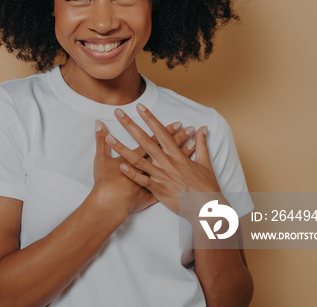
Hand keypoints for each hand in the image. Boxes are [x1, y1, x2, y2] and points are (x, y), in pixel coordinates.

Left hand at [106, 104, 221, 216]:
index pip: (161, 132)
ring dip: (122, 148)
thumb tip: (202, 128)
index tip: (139, 107)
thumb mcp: (205, 162)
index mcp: (177, 155)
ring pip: (138, 160)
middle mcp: (167, 163)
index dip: (150, 118)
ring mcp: (161, 176)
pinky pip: (142, 181)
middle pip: (145, 141)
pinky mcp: (158, 190)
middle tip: (118, 113)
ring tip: (108, 138)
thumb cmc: (207, 186)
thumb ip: (202, 143)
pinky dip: (131, 174)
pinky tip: (120, 166)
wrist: (208, 208)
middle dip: (130, 125)